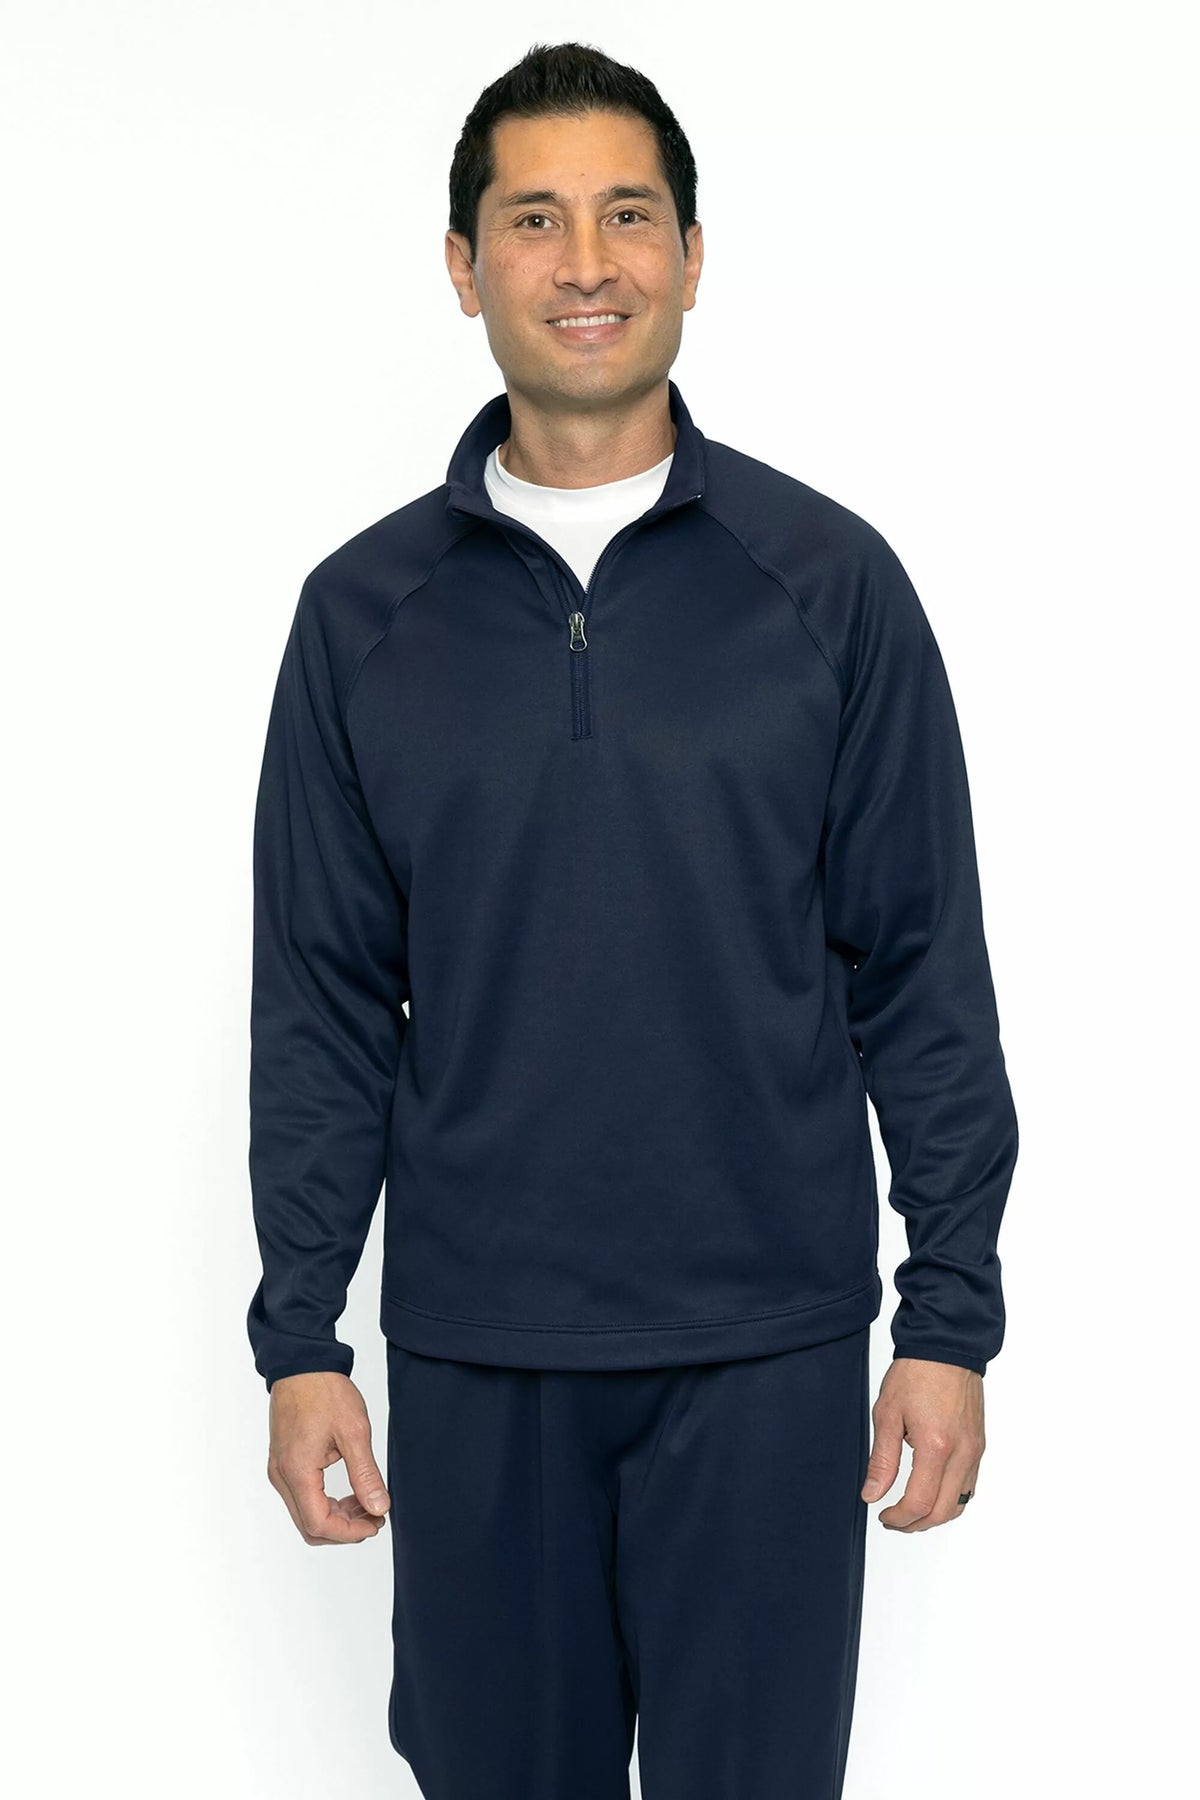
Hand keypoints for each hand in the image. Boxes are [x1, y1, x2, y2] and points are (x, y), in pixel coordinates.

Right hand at [266, 1371, 390, 1544]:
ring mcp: (279, 1470)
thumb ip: (365, 1474)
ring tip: (367, 1504)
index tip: (376, 1524)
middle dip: (344, 1529)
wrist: (302, 1364)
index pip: (319, 1523)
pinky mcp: (283, 1462)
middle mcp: (282, 1476)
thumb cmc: (324, 1391)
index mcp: (297, 1470)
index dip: (349, 1533)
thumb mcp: (354, 1431)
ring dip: (336, 1517)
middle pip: (309, 1526)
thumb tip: (378, 1508)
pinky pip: (302, 1497)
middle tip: (375, 1517)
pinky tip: (350, 1492)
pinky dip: (326, 1502)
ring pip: (305, 1514)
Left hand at [860, 1358, 984, 1530]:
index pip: (919, 1503)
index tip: (883, 1515)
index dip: (899, 1518)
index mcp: (936, 1446)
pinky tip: (932, 1491)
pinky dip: (952, 1498)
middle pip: (943, 1511)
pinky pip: (970, 1485)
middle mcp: (962, 1453)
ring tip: (910, 1510)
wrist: (946, 1346)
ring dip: (935, 1515)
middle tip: (894, 1520)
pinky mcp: (979, 1445)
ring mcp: (975, 1450)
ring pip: (961, 1503)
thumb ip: (881, 1460)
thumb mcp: (887, 1414)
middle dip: (916, 1523)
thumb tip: (872, 1494)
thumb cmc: (916, 1373)